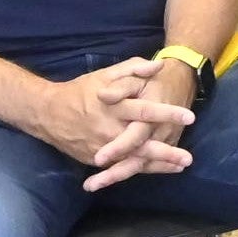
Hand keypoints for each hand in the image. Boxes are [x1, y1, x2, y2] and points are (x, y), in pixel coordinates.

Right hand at [23, 61, 194, 181]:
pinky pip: (121, 167)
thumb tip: (158, 65)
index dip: (166, 114)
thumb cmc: (81, 91)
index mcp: (114, 107)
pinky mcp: (96, 159)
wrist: (47, 113)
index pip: (144, 111)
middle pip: (141, 143)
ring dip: (158, 165)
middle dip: (165, 151)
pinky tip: (160, 171)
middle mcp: (109, 130)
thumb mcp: (105, 74)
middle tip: (188, 157)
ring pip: (133, 160)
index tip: (189, 116)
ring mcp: (102, 148)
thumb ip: (133, 69)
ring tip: (180, 167)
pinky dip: (141, 169)